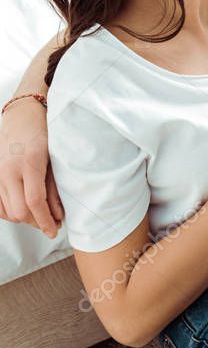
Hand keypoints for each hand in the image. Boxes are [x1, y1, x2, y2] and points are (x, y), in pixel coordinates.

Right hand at [0, 100, 63, 236]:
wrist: (21, 116)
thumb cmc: (43, 134)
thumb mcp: (55, 158)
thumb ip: (55, 188)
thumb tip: (58, 215)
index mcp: (29, 163)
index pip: (35, 202)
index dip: (45, 221)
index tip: (54, 230)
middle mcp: (8, 170)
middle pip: (20, 211)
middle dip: (36, 222)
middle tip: (51, 223)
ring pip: (8, 211)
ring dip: (24, 218)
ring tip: (40, 215)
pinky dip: (10, 212)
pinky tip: (24, 209)